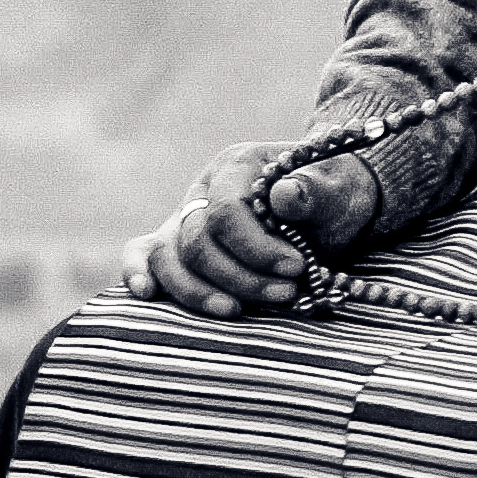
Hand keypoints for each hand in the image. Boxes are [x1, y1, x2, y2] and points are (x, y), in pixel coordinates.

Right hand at [122, 140, 381, 318]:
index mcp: (237, 166)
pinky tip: (146, 293)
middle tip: (286, 294)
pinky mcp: (178, 243)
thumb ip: (315, 192)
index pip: (226, 211)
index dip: (256, 247)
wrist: (330, 203)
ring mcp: (186, 216)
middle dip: (239, 276)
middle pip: (197, 240)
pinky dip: (138, 271)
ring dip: (199, 291)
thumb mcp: (338, 189)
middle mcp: (203, 189)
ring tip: (236, 311)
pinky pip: (145, 253)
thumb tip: (286, 196)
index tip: (297, 269)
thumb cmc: (335, 197)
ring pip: (168, 256)